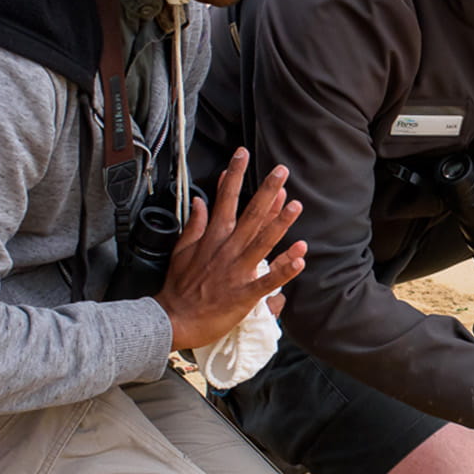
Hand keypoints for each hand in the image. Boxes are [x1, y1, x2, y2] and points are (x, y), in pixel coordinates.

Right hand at [155, 149, 304, 351]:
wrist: (173, 319)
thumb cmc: (179, 286)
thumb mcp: (181, 250)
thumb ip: (195, 224)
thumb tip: (199, 201)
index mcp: (213, 238)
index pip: (225, 199)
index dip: (233, 175)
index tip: (241, 154)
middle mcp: (227, 250)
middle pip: (250, 215)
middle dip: (266, 191)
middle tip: (281, 171)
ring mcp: (236, 271)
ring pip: (262, 243)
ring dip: (280, 224)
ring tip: (296, 205)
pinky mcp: (244, 294)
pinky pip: (268, 280)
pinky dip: (284, 269)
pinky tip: (300, 257)